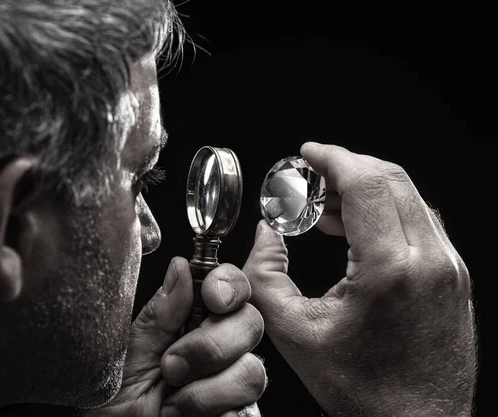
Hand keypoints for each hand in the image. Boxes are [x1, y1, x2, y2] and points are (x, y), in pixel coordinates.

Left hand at [90, 257, 266, 416]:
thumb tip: (181, 267)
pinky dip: (209, 415)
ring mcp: (230, 383)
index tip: (212, 297)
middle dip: (210, 346)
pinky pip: (245, 411)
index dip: (230, 285)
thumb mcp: (130, 351)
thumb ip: (161, 313)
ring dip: (205, 391)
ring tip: (170, 402)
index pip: (231, 286)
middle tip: (170, 365)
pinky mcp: (238, 415)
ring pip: (251, 371)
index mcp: (192, 320)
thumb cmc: (114, 399)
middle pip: (250, 323)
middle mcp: (218, 346)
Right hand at [242, 143, 476, 416]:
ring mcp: (449, 268)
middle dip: (348, 167)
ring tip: (329, 206)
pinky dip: (387, 211)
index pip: (366, 183)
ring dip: (367, 189)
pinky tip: (359, 229)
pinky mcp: (454, 277)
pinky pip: (421, 222)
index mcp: (391, 270)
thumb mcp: (293, 331)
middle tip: (313, 178)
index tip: (309, 153)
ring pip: (409, 198)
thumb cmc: (363, 388)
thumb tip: (265, 236)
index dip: (333, 158)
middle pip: (392, 180)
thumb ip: (264, 275)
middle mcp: (431, 262)